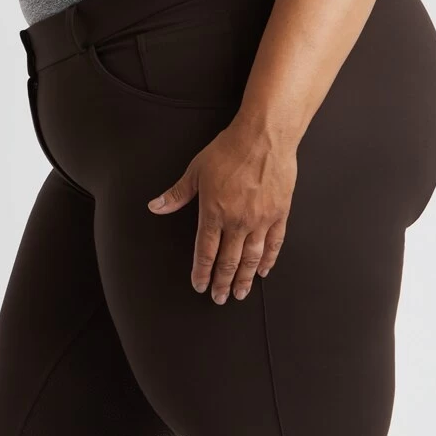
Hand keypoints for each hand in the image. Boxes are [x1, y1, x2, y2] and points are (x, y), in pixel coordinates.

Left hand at [147, 115, 297, 302]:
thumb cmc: (230, 150)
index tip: (200, 285)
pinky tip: (263, 271)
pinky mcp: (279, 214)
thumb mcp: (196, 170)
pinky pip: (274, 244)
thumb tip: (156, 206)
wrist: (264, 137)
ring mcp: (260, 220)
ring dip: (244, 279)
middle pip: (228, 261)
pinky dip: (268, 260)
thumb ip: (177, 194)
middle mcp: (237, 222)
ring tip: (240, 293)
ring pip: (251, 258)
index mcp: (214, 213)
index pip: (206, 252)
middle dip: (222, 283)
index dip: (202, 272)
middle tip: (220, 299)